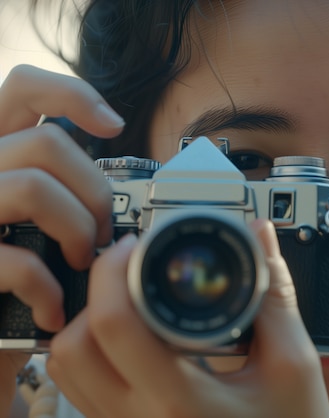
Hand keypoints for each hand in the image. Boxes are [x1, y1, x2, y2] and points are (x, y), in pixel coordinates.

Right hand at [0, 65, 122, 415]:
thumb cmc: (8, 280)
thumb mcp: (32, 223)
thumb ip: (58, 189)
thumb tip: (112, 191)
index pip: (22, 88)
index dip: (72, 94)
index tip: (114, 125)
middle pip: (47, 143)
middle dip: (95, 191)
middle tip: (102, 234)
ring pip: (34, 187)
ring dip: (76, 230)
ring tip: (80, 264)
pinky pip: (17, 259)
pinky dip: (48, 289)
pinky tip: (53, 310)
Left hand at [47, 220, 328, 417]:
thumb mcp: (294, 363)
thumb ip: (274, 295)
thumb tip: (259, 237)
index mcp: (180, 400)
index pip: (114, 325)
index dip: (116, 271)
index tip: (139, 246)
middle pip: (74, 345)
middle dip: (98, 292)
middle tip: (135, 268)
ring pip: (67, 369)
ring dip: (90, 321)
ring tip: (133, 298)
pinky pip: (80, 388)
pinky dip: (92, 351)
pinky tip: (132, 334)